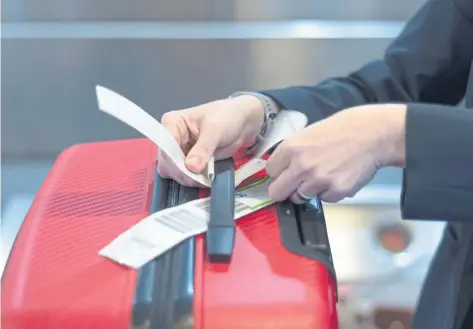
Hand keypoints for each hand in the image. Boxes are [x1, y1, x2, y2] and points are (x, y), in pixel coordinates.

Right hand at [158, 95, 264, 185]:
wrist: (244, 122)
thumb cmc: (228, 117)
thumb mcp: (215, 129)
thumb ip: (203, 148)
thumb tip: (191, 167)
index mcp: (172, 123)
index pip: (165, 146)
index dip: (174, 161)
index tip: (189, 172)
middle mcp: (172, 138)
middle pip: (167, 162)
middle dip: (181, 172)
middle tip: (199, 179)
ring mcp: (180, 151)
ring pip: (174, 171)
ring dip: (188, 178)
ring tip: (204, 178)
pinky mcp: (190, 162)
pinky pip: (185, 175)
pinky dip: (194, 180)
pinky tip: (205, 180)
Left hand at [266, 104, 406, 202]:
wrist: (372, 134)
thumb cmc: (341, 130)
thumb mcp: (308, 133)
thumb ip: (292, 151)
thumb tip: (280, 169)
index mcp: (291, 148)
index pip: (270, 171)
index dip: (278, 173)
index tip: (284, 173)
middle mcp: (301, 166)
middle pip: (277, 192)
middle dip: (285, 190)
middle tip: (295, 185)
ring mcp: (318, 180)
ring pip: (300, 197)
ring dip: (309, 190)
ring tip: (323, 175)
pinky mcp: (336, 191)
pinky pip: (324, 199)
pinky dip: (329, 192)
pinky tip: (337, 177)